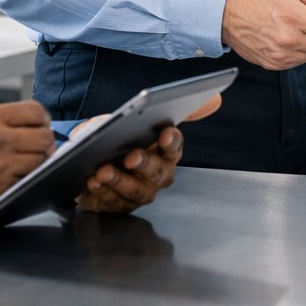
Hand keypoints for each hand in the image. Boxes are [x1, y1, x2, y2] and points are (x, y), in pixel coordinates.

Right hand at [0, 100, 56, 228]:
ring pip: (41, 159)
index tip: (40, 124)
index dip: (41, 118)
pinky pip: (28, 179)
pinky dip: (26, 178)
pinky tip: (15, 176)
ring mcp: (3, 165)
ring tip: (28, 161)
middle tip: (39, 145)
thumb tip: (22, 122)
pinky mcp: (3, 187)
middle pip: (44, 136)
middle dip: (45, 140)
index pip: (34, 111)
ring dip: (39, 161)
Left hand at [73, 94, 221, 212]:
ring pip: (131, 192)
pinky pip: (108, 205)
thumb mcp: (146, 117)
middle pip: (155, 174)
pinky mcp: (114, 206)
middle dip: (144, 165)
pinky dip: (99, 196)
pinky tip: (88, 184)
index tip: (165, 133)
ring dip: (117, 182)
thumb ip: (181, 109)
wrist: (97, 155)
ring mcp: (136, 195)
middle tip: (130, 156)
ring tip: (101, 171)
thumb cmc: (127, 136)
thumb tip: (217, 99)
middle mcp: (157, 178)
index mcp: (168, 155)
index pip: (175, 148)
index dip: (171, 142)